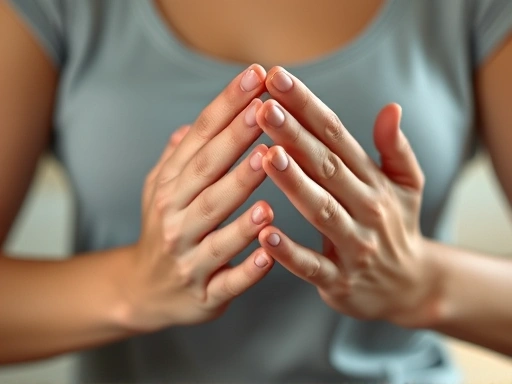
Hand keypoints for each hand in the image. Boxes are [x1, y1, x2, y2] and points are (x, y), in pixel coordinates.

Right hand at [124, 65, 274, 331]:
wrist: (144, 292)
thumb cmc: (165, 230)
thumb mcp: (162, 191)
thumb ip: (178, 159)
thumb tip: (190, 126)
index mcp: (170, 188)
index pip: (198, 140)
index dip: (225, 107)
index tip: (254, 76)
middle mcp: (174, 218)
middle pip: (207, 176)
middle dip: (235, 142)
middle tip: (264, 111)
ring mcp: (188, 258)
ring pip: (217, 227)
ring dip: (241, 199)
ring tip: (268, 169)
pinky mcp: (204, 294)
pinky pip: (228, 282)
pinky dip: (247, 269)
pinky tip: (269, 253)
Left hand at [255, 67, 438, 327]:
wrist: (409, 287)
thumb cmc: (398, 226)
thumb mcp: (408, 185)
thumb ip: (396, 148)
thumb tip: (391, 107)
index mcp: (373, 180)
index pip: (336, 136)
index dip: (307, 107)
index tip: (277, 80)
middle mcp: (365, 208)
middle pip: (326, 167)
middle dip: (295, 136)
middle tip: (265, 108)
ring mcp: (353, 245)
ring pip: (321, 211)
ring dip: (294, 184)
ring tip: (267, 156)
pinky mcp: (338, 280)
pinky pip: (311, 266)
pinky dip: (289, 253)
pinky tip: (264, 233)